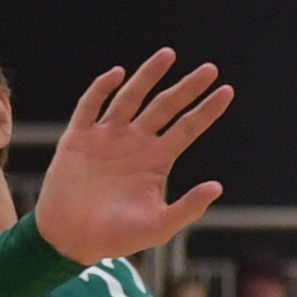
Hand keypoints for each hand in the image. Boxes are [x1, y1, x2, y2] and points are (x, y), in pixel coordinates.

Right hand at [34, 48, 231, 264]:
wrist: (69, 241)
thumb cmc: (114, 238)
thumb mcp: (158, 228)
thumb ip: (188, 209)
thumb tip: (217, 186)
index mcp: (156, 161)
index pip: (187, 127)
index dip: (207, 110)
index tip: (227, 90)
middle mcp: (134, 143)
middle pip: (165, 106)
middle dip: (186, 87)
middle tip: (210, 68)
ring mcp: (106, 137)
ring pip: (131, 97)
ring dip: (148, 76)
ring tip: (168, 55)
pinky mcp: (78, 138)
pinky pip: (90, 106)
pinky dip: (102, 88)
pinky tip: (117, 74)